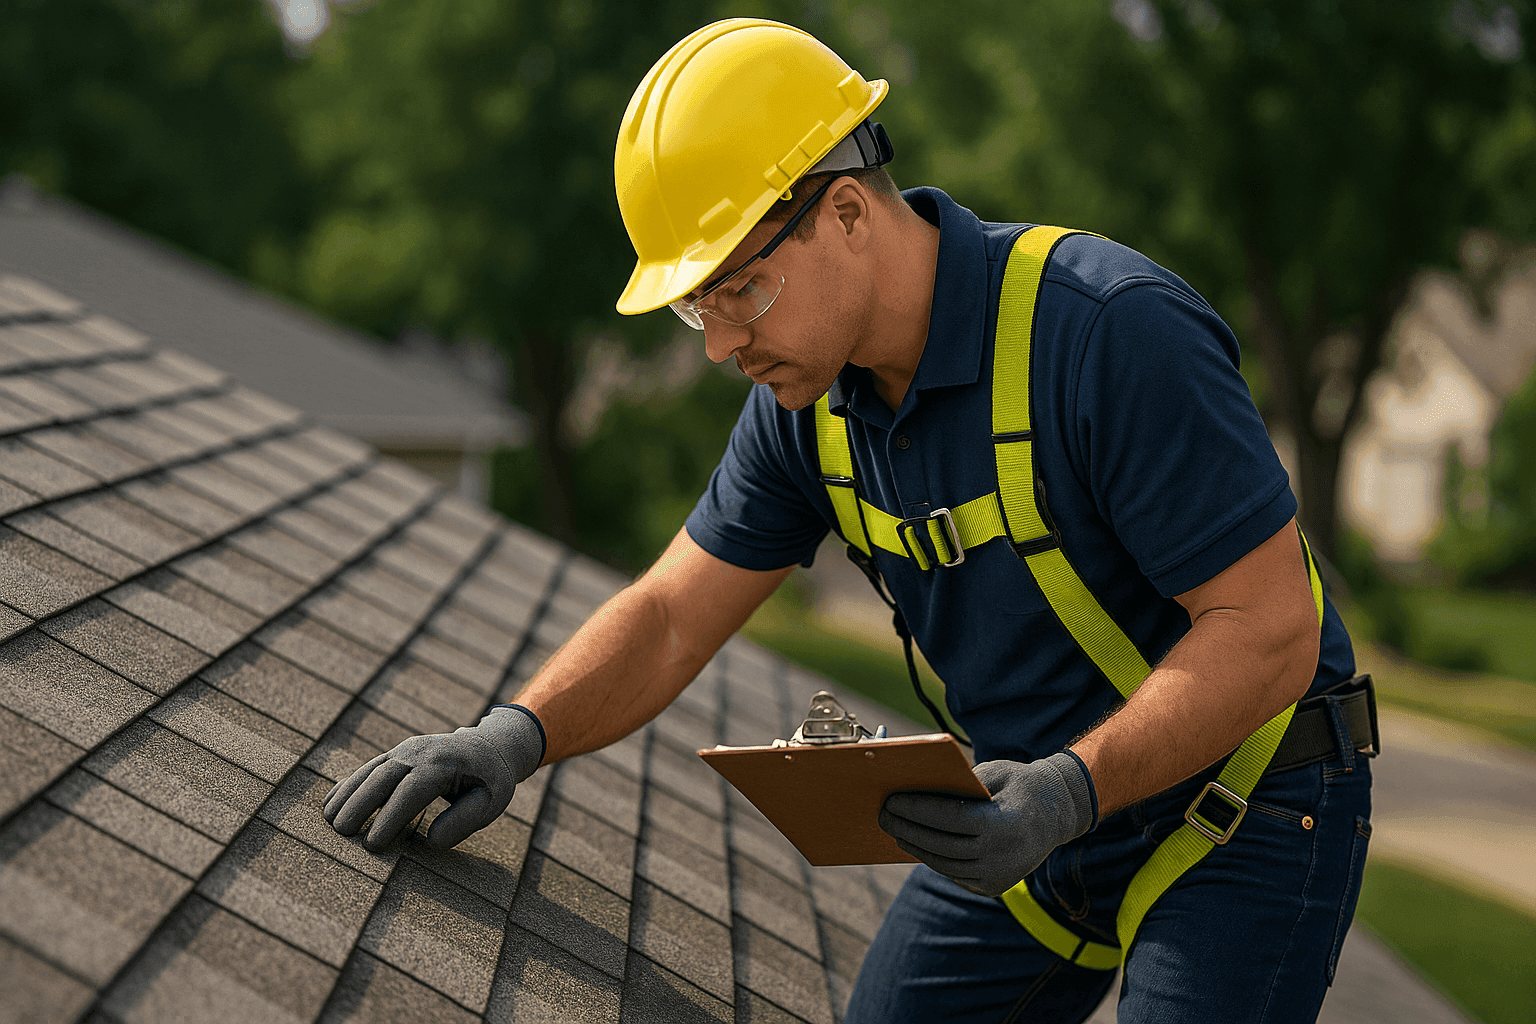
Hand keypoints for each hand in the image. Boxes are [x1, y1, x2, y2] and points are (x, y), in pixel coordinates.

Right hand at [323, 706, 544, 850]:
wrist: (490, 746)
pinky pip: (369, 767)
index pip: (413, 790)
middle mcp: (421, 752)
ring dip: (347, 794)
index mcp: (445, 763)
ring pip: (371, 770)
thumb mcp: (491, 802)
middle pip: (384, 776)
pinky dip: (348, 785)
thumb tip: (432, 842)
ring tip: (328, 822)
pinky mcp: (397, 753)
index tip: (372, 844)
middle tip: (341, 834)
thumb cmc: (491, 780)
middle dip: (360, 804)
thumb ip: (464, 821)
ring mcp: (406, 749)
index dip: (390, 817)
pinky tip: (330, 804)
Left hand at [878, 752, 1095, 896]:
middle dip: (907, 828)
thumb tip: (915, 791)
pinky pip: (955, 874)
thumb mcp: (993, 773)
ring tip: (894, 830)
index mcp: (1003, 824)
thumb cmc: (1019, 785)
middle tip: (882, 815)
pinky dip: (934, 859)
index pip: (950, 819)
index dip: (918, 809)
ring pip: (945, 864)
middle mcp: (1001, 855)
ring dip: (916, 847)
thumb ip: (959, 784)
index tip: (892, 800)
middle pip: (941, 844)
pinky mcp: (994, 887)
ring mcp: (998, 876)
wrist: (1057, 814)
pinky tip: (916, 845)